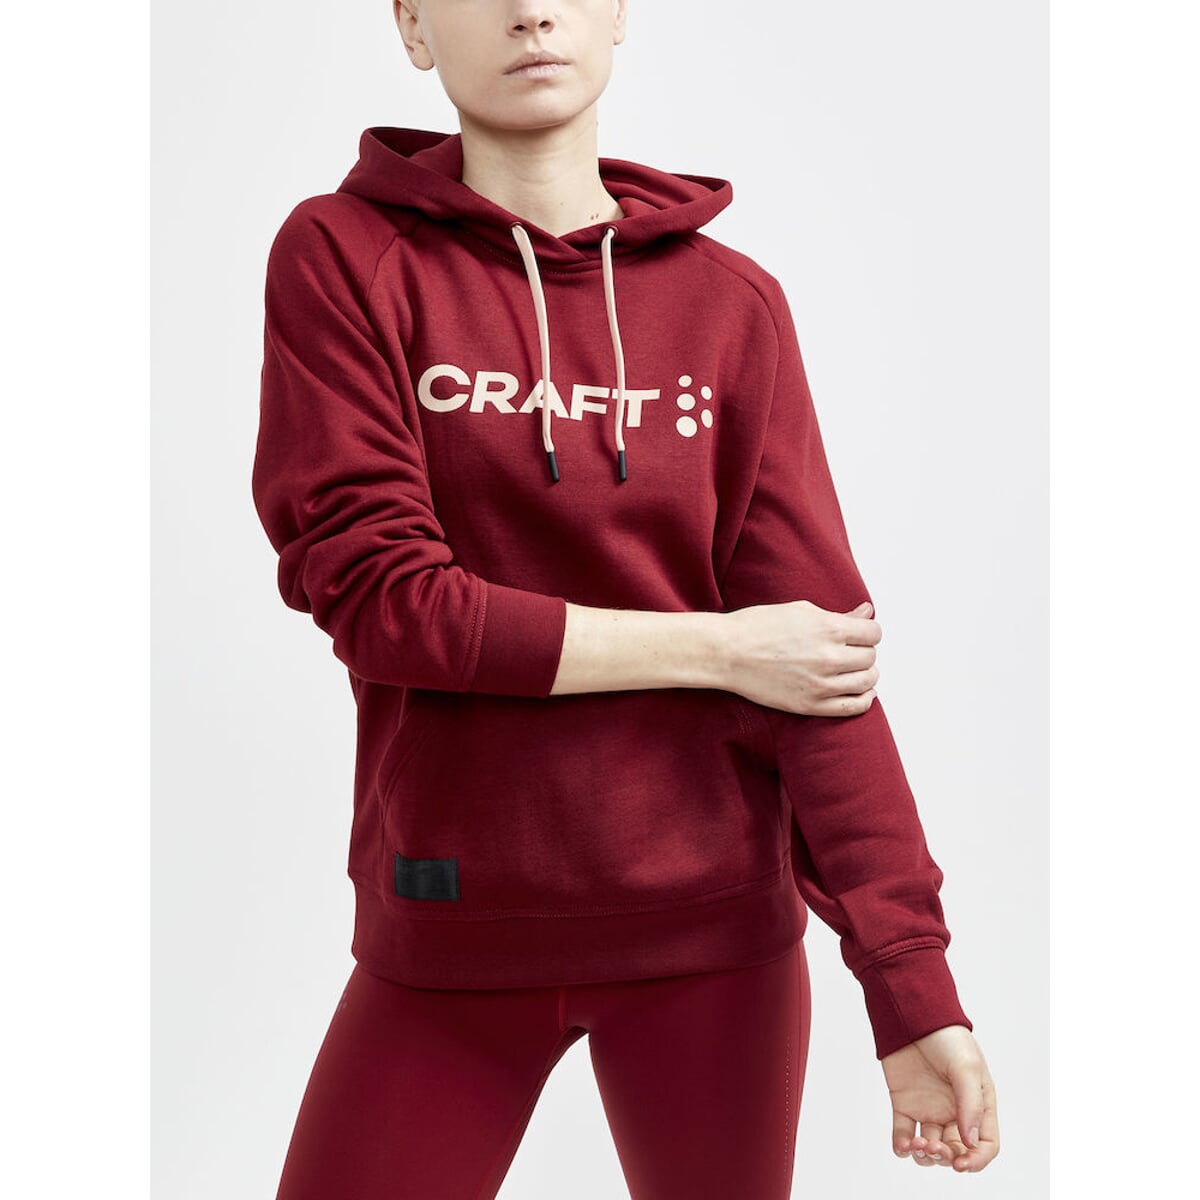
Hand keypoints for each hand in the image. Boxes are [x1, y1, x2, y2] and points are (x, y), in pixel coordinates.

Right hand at [723, 599, 880, 715]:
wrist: (727, 653)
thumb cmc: (758, 627)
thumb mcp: (801, 610)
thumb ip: (839, 615)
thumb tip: (867, 613)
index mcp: (827, 628)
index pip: (873, 632)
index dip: (868, 631)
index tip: (859, 633)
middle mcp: (828, 657)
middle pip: (870, 657)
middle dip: (864, 651)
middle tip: (850, 650)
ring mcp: (820, 684)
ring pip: (867, 681)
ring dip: (866, 674)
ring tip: (853, 669)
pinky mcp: (811, 705)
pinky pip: (854, 707)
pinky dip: (864, 699)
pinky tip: (860, 691)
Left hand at [881, 1024, 999, 1172]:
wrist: (913, 1015)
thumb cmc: (947, 1037)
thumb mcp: (966, 1067)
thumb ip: (970, 1105)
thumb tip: (970, 1142)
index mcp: (978, 1104)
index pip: (985, 1144)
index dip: (976, 1160)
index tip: (961, 1165)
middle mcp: (955, 1111)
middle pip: (956, 1150)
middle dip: (947, 1158)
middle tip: (934, 1147)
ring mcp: (929, 1109)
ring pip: (930, 1148)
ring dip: (925, 1156)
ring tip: (917, 1144)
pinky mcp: (905, 1104)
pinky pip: (903, 1134)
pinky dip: (902, 1146)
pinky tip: (903, 1144)